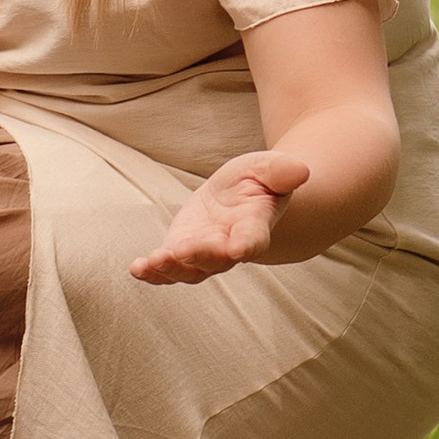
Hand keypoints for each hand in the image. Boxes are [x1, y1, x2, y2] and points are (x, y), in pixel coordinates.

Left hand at [130, 150, 311, 285]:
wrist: (244, 197)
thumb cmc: (259, 180)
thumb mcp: (269, 167)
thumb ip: (281, 170)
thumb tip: (301, 170)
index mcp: (255, 225)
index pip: (254, 239)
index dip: (247, 244)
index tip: (238, 249)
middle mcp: (230, 247)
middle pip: (216, 259)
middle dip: (198, 256)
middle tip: (180, 251)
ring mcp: (205, 254)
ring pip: (189, 270)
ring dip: (170, 269)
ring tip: (151, 262)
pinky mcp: (181, 252)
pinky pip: (168, 268)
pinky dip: (152, 272)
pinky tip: (137, 268)